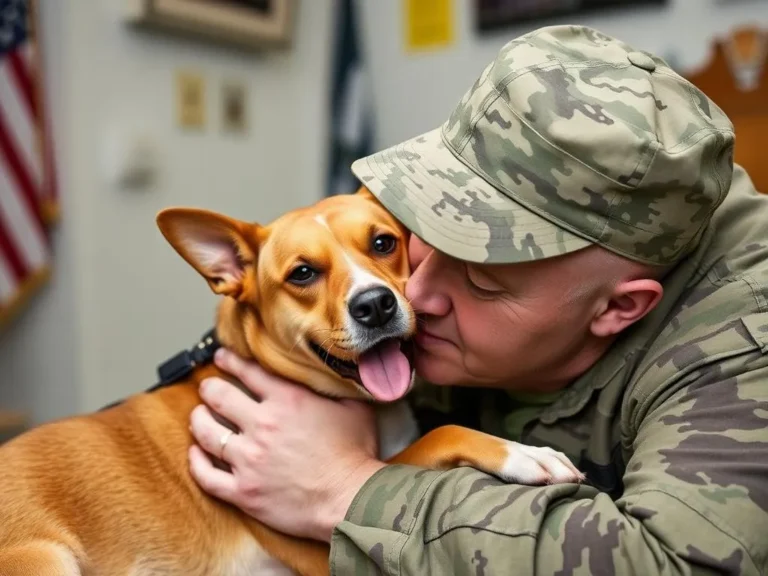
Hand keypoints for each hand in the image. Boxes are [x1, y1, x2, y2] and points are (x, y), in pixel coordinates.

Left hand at [188, 348, 385, 541]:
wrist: (351, 499)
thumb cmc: (355, 455)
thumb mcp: (353, 407)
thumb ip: (334, 387)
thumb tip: (331, 372)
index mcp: (287, 401)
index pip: (248, 372)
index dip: (231, 361)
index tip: (223, 357)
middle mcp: (262, 426)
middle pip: (218, 397)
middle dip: (209, 388)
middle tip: (208, 387)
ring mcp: (249, 460)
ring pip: (206, 433)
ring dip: (199, 420)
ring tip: (198, 416)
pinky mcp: (243, 491)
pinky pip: (207, 476)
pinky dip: (197, 462)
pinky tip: (196, 453)